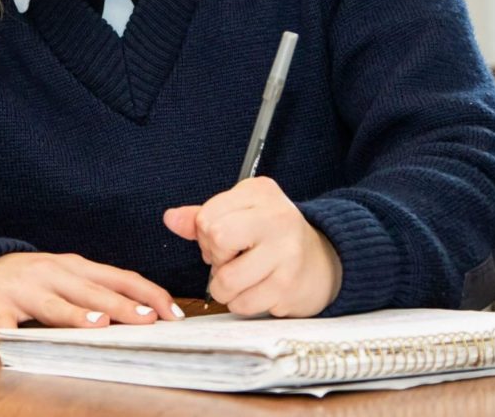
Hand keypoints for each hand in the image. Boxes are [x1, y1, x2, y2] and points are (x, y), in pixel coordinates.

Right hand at [0, 252, 183, 334]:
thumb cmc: (34, 281)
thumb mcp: (68, 280)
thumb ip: (98, 293)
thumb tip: (144, 315)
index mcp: (76, 268)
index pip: (119, 278)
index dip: (147, 293)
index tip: (172, 312)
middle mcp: (53, 273)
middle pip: (91, 291)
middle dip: (121, 306)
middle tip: (147, 320)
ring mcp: (24, 288)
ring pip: (52, 303)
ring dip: (75, 314)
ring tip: (97, 326)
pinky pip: (3, 319)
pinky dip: (8, 328)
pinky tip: (14, 337)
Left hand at [163, 176, 341, 316]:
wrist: (324, 261)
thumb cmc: (273, 236)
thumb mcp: (240, 213)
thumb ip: (202, 216)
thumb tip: (170, 219)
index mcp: (260, 192)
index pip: (207, 215)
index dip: (205, 234)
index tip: (223, 239)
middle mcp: (276, 217)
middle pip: (216, 238)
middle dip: (214, 257)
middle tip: (230, 258)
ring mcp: (286, 251)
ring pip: (225, 279)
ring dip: (224, 287)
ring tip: (242, 277)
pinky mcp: (288, 285)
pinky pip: (242, 303)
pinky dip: (241, 302)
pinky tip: (257, 289)